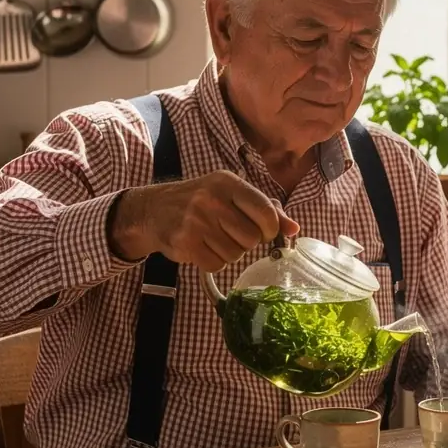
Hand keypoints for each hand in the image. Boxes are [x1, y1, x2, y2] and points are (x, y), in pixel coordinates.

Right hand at [109, 170, 299, 270]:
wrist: (153, 210)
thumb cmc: (201, 202)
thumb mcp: (232, 195)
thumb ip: (265, 209)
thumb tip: (294, 229)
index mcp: (228, 183)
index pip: (265, 210)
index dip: (271, 227)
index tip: (265, 232)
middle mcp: (212, 199)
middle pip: (252, 237)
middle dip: (248, 242)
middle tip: (232, 234)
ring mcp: (196, 221)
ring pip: (236, 254)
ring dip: (230, 252)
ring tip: (215, 239)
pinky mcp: (185, 243)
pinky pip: (216, 264)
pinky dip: (214, 262)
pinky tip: (204, 249)